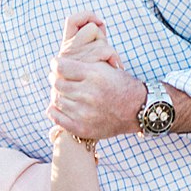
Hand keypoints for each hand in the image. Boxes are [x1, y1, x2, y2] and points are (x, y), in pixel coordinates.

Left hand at [48, 13, 146, 140]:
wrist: (137, 110)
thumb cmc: (120, 85)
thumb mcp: (106, 67)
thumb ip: (83, 63)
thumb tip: (58, 62)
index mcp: (94, 75)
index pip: (61, 67)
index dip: (56, 64)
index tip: (56, 65)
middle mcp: (88, 94)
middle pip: (57, 83)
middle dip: (55, 78)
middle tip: (57, 78)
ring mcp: (84, 113)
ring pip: (57, 99)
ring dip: (57, 94)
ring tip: (62, 92)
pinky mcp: (82, 128)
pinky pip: (57, 117)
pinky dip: (54, 110)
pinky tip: (59, 106)